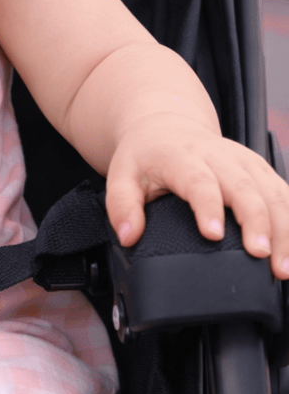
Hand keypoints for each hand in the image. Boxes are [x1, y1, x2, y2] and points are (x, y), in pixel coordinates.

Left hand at [105, 114, 288, 277]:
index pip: (199, 180)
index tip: (213, 234)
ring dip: (284, 229)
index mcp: (182, 156)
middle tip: (261, 255)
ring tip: (283, 267)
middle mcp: (219, 156)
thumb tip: (129, 236)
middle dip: (257, 222)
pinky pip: (285, 194)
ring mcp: (244, 162)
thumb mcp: (121, 175)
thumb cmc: (145, 156)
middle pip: (245, 187)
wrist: (165, 126)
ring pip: (273, 192)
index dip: (208, 205)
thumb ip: (122, 205)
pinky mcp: (261, 170)